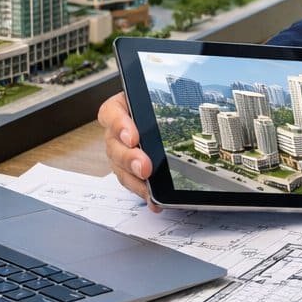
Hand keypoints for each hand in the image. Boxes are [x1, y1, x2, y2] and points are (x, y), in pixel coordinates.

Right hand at [99, 92, 160, 211]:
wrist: (167, 118)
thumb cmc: (161, 107)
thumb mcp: (161, 100)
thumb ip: (168, 103)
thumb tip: (190, 107)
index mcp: (122, 108)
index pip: (111, 113)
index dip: (119, 126)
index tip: (133, 137)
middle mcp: (117, 132)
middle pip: (114, 146)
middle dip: (129, 159)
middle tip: (144, 167)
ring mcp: (121, 152)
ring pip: (120, 168)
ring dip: (134, 180)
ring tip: (149, 189)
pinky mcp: (129, 170)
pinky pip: (131, 182)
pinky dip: (143, 192)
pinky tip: (154, 200)